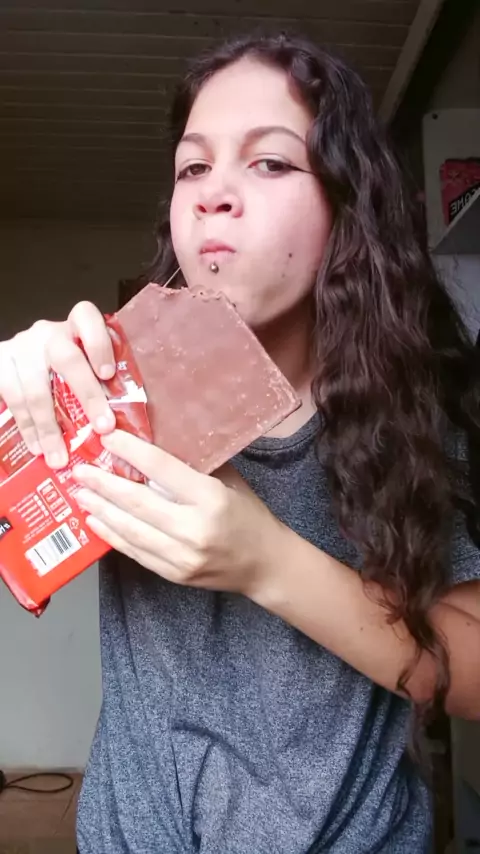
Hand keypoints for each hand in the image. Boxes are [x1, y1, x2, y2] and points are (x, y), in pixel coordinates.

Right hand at [0, 302, 115, 466]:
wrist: (26, 363)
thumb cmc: (70, 370)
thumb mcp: (87, 365)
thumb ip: (104, 381)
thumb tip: (129, 422)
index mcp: (74, 325)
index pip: (86, 317)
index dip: (99, 344)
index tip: (108, 374)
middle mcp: (47, 334)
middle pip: (67, 359)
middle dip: (87, 396)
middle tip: (103, 428)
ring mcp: (20, 349)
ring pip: (35, 389)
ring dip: (50, 428)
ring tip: (61, 457)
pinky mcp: (0, 365)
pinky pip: (12, 399)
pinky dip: (27, 428)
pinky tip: (36, 448)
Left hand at [72, 429, 282, 597]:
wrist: (264, 565)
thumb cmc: (249, 516)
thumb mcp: (229, 481)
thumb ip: (194, 465)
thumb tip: (156, 440)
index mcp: (211, 498)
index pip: (162, 469)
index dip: (131, 451)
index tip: (108, 437)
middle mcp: (194, 529)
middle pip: (138, 501)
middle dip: (104, 484)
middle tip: (80, 469)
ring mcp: (182, 556)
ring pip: (131, 529)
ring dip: (101, 510)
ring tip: (81, 493)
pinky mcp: (173, 574)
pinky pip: (135, 552)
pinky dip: (112, 535)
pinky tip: (96, 521)